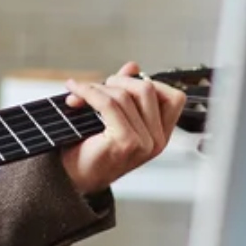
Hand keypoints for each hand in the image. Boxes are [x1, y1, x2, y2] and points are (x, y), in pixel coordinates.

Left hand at [59, 62, 185, 196]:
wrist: (72, 179)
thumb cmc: (91, 151)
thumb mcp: (113, 117)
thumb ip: (126, 93)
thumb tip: (133, 66)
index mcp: (161, 135)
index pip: (173, 98)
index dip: (148, 82)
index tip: (121, 84)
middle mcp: (157, 141)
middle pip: (147, 89)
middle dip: (118, 81)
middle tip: (95, 88)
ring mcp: (144, 143)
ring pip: (125, 95)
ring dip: (96, 88)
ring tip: (79, 94)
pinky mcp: (126, 142)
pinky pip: (109, 103)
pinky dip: (88, 92)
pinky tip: (74, 94)